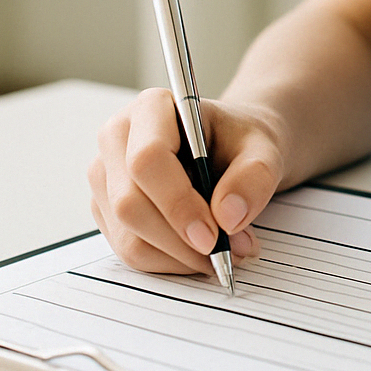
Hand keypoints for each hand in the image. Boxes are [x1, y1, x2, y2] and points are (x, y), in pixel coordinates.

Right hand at [88, 88, 286, 274]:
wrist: (233, 150)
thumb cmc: (242, 142)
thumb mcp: (265, 150)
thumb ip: (254, 177)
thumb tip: (228, 217)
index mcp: (151, 108)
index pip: (147, 160)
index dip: (178, 204)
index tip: (213, 236)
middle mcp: (117, 138)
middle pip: (131, 204)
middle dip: (183, 241)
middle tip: (231, 252)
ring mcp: (106, 176)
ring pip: (128, 236)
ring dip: (180, 257)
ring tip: (225, 251)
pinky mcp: (108, 209)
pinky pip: (131, 251)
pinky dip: (170, 262)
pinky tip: (201, 252)